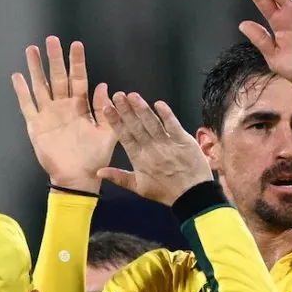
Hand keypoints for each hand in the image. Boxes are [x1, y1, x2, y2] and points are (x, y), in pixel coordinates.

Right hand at [13, 37, 114, 192]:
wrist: (78, 179)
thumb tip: (105, 86)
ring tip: (32, 49)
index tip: (76, 44)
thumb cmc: (95, 158)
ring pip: (41, 86)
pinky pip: (27, 105)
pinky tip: (17, 76)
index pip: (78, 79)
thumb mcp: (107, 133)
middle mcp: (64, 107)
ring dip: (36, 68)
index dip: (77, 62)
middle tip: (51, 40)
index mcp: (81, 107)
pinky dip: (22, 91)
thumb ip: (104, 110)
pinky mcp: (36, 126)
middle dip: (55, 59)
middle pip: (58, 77)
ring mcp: (49, 115)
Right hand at [98, 93, 212, 206]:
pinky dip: (166, 115)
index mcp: (139, 159)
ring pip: (152, 124)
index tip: (107, 108)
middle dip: (126, 110)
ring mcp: (167, 144)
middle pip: (136, 127)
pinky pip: (173, 126)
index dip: (115, 122)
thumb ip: (119, 177)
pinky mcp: (184, 141)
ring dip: (142, 109)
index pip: (124, 136)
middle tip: (117, 95)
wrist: (192, 196)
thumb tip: (99, 171)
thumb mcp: (139, 188)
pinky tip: (158, 104)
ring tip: (132, 96)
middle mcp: (151, 150)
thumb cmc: (166, 192)